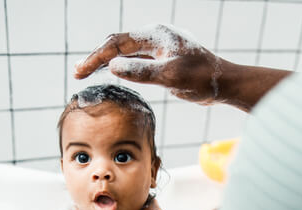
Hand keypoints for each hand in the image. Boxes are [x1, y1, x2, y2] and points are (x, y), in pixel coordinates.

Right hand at [75, 24, 223, 105]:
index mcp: (155, 35)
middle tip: (78, 73)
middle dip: (96, 58)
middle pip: (117, 44)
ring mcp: (158, 48)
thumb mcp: (171, 76)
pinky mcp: (162, 60)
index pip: (117, 43)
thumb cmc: (202, 78)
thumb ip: (142, 71)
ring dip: (106, 62)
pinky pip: (135, 61)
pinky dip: (120, 67)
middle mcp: (154, 37)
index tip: (81, 71)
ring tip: (86, 72)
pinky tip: (110, 73)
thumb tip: (113, 67)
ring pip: (125, 52)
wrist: (224, 83)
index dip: (97, 57)